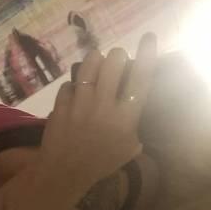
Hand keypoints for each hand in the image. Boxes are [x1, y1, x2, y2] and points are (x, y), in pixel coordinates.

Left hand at [34, 33, 157, 200]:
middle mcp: (104, 106)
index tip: (149, 37)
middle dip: (118, 55)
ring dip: (95, 59)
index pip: (141, 79)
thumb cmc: (102, 162)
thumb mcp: (129, 147)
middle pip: (114, 63)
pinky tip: (76, 91)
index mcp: (126, 117)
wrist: (65, 172)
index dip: (147, 55)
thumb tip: (132, 103)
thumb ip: (133, 124)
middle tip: (117, 59)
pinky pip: (69, 84)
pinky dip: (74, 84)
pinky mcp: (61, 104)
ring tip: (97, 61)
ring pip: (89, 66)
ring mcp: (80, 103)